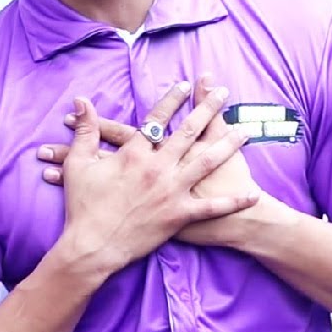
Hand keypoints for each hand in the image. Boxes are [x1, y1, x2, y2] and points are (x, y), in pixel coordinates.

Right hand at [42, 82, 256, 273]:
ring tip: (245, 131)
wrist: (92, 246)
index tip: (187, 84)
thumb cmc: (83, 206)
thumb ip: (85, 130)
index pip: (158, 118)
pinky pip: (213, 207)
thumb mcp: (78, 163)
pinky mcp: (180, 214)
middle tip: (224, 94)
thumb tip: (81, 100)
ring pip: (207, 162)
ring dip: (228, 145)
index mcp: (134, 154)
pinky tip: (253, 194)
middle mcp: (158, 167)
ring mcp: (172, 191)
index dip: (173, 99)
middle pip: (189, 132)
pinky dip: (234, 201)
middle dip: (209, 110)